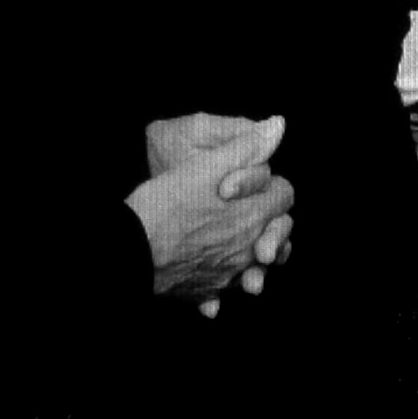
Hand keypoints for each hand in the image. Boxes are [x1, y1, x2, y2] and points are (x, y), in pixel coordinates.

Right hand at [126, 117, 293, 301]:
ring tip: (235, 243)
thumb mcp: (208, 164)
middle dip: (270, 221)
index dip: (270, 183)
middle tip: (248, 210)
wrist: (132, 247)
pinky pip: (221, 293)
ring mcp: (227, 274)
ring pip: (256, 267)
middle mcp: (247, 249)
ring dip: (253, 257)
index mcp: (253, 215)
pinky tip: (207, 273)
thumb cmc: (167, 203)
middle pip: (279, 236)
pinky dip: (219, 285)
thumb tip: (279, 125)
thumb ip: (248, 146)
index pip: (284, 195)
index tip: (253, 180)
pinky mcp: (204, 291)